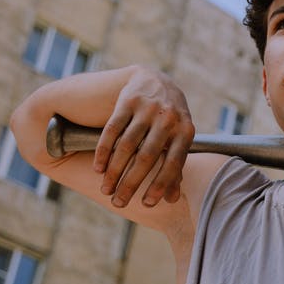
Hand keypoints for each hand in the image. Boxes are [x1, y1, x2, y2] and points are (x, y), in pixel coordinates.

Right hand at [93, 66, 194, 207]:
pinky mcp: (127, 100)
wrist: (154, 79)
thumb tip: (171, 200)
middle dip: (131, 183)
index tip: (145, 204)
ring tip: (106, 189)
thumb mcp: (178, 137)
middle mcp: (168, 118)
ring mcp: (147, 108)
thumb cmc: (168, 118)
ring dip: (114, 171)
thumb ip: (175, 165)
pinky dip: (104, 151)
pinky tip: (98, 169)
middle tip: (119, 203)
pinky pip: (112, 130)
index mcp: (186, 129)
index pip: (173, 162)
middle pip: (147, 157)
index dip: (160, 185)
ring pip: (127, 146)